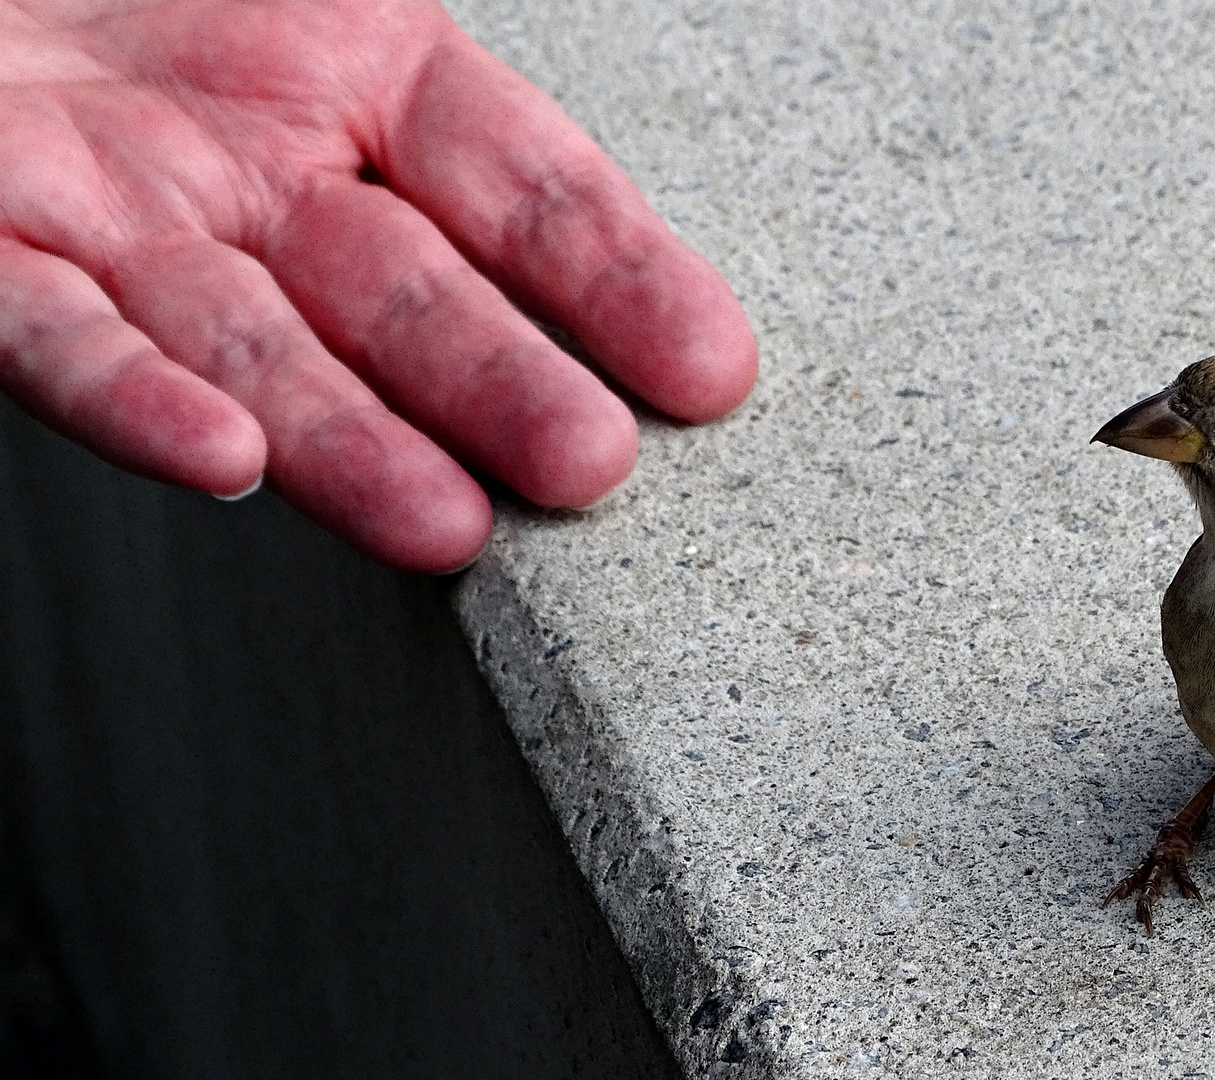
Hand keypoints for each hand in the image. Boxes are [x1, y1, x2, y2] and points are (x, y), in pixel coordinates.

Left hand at [0, 0, 756, 571]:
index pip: (520, 181)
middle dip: (502, 385)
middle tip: (590, 469)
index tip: (711, 374)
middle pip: (408, 298)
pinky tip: (225, 461)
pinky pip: (61, 339)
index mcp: (356, 67)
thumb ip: (377, 12)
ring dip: (353, 447)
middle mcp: (262, 172)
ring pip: (261, 352)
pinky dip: (139, 404)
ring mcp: (132, 223)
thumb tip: (658, 10)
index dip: (617, 273)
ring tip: (445, 528)